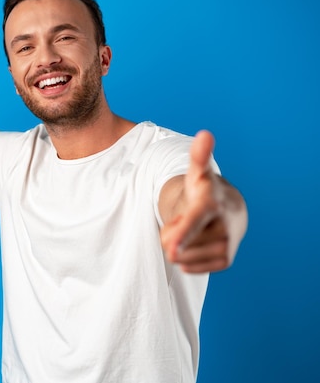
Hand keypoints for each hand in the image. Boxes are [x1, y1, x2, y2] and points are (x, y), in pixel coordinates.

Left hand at [160, 130, 246, 272]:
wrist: (230, 210)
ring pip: (180, 258)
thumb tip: (205, 134)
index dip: (181, 234)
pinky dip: (185, 259)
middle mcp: (222, 228)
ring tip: (192, 229)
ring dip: (178, 246)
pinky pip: (188, 268)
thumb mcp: (198, 172)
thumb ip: (198, 156)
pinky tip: (195, 244)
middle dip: (171, 234)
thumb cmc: (205, 190)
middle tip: (186, 218)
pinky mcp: (225, 261)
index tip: (172, 248)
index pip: (193, 222)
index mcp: (210, 205)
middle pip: (174, 244)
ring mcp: (225, 247)